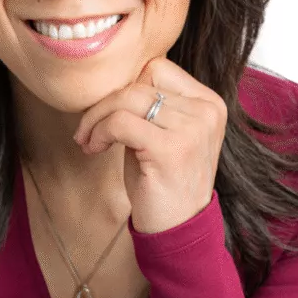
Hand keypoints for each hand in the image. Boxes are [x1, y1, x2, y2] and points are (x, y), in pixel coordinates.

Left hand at [73, 57, 227, 233]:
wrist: (177, 229)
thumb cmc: (163, 181)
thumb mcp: (164, 133)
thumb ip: (150, 104)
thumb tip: (111, 78)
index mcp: (209, 102)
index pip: (157, 68)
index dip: (126, 87)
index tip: (108, 113)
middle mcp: (206, 111)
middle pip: (141, 80)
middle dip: (105, 102)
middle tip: (88, 128)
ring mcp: (192, 129)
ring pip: (127, 98)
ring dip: (97, 118)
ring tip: (89, 140)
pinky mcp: (171, 148)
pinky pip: (120, 122)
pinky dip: (99, 132)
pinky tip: (94, 149)